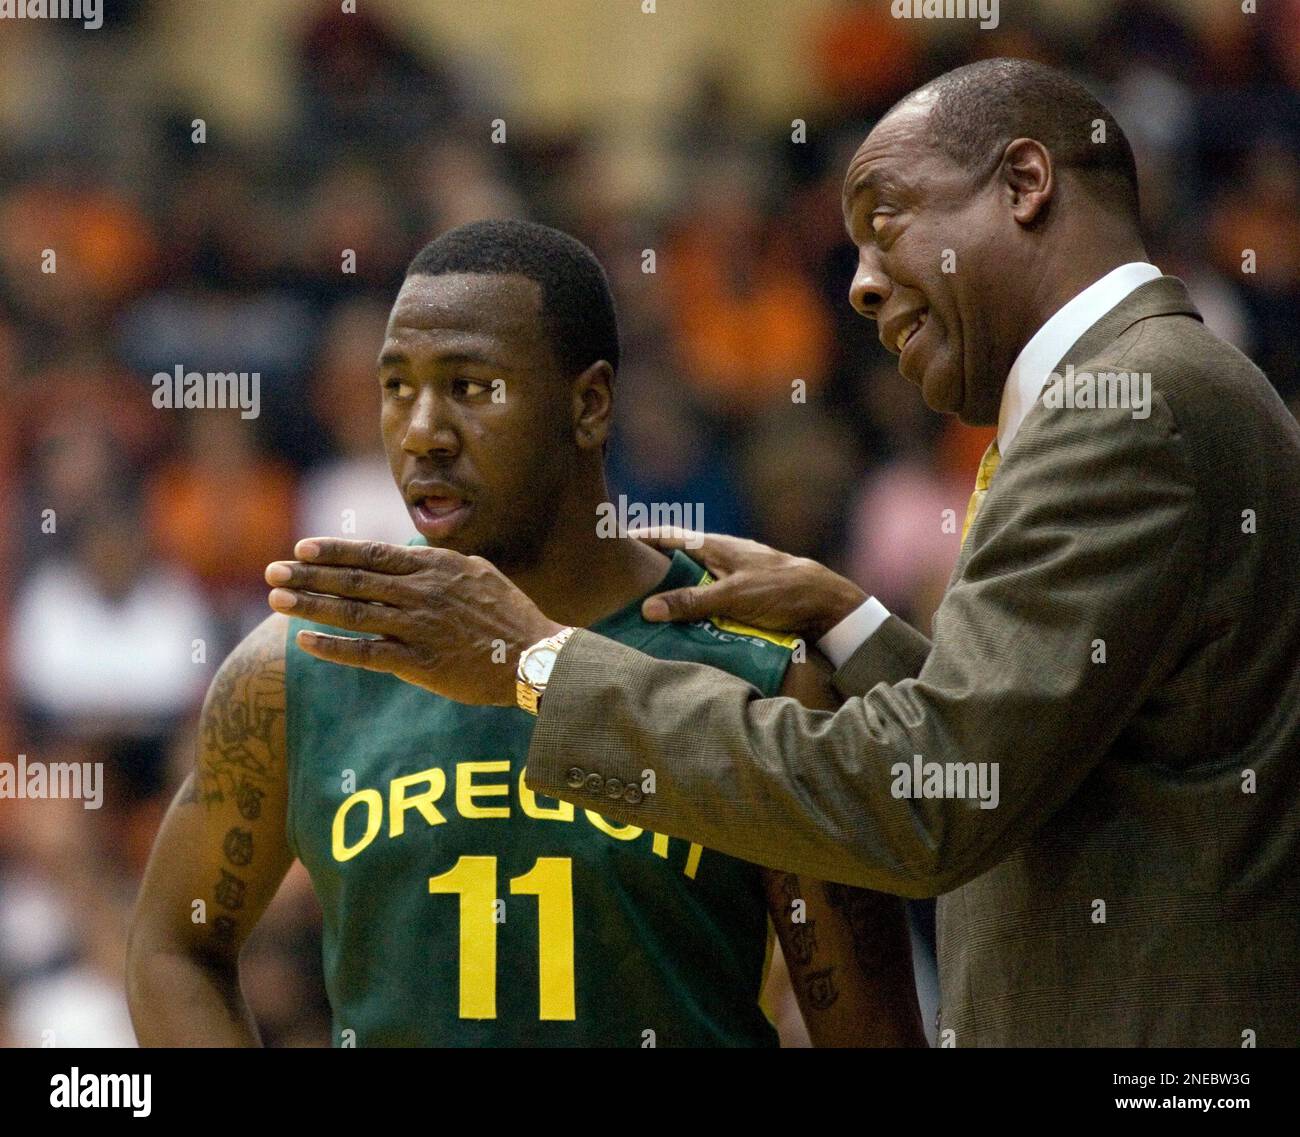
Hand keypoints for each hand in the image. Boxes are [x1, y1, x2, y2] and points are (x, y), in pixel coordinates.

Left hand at [264, 538, 563, 704]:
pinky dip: (334, 647)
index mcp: (435, 567)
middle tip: (271, 572)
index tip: (302, 548)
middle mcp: (421, 592)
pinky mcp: (419, 662)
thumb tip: (411, 554)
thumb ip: (440, 564)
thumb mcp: (479, 573)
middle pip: (353, 580)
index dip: (334, 550)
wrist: (535, 657)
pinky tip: (304, 641)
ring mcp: (418, 627)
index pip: (372, 554)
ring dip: (311, 605)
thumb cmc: (509, 616)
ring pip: (353, 613)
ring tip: (276, 600)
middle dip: (307, 575)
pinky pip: (367, 653)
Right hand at [630, 527, 866, 640]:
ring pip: (694, 583)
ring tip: (646, 612)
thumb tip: (647, 607)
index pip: (669, 535)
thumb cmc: (780, 590)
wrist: (826, 603)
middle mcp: (722, 558)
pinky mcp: (744, 597)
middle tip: (623, 586)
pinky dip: (694, 611)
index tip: (614, 539)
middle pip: (678, 561)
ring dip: (674, 596)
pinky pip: (709, 601)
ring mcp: (734, 577)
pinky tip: (684, 628)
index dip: (642, 537)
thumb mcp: (731, 596)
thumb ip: (691, 601)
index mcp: (716, 546)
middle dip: (653, 571)